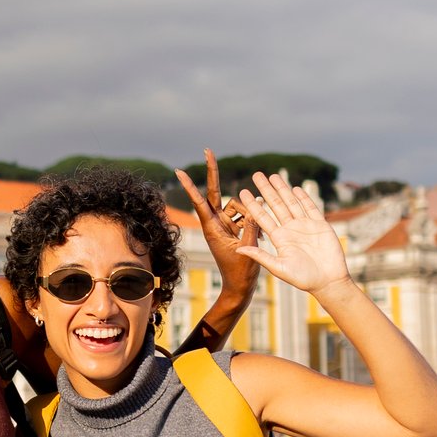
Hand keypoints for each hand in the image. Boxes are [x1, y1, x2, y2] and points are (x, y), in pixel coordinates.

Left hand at [175, 149, 258, 295]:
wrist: (241, 286)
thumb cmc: (241, 272)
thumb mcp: (248, 248)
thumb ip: (252, 225)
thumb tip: (254, 204)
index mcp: (212, 228)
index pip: (199, 202)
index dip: (190, 186)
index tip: (179, 171)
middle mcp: (216, 222)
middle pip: (214, 192)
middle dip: (213, 171)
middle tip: (207, 149)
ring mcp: (226, 224)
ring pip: (239, 205)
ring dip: (248, 217)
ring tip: (251, 238)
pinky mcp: (235, 227)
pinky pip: (247, 214)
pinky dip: (254, 222)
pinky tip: (257, 237)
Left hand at [236, 173, 349, 293]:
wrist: (327, 281)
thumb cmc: (302, 278)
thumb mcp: (278, 267)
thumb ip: (261, 255)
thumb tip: (238, 249)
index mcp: (278, 238)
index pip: (262, 217)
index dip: (252, 205)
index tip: (242, 192)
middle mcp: (290, 229)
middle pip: (276, 205)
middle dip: (266, 190)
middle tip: (256, 175)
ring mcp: (305, 226)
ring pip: (291, 203)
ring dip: (283, 189)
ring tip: (273, 176)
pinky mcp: (320, 225)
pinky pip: (310, 208)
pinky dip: (303, 198)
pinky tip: (295, 188)